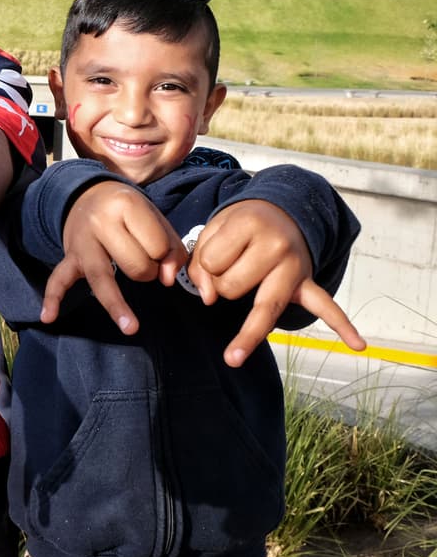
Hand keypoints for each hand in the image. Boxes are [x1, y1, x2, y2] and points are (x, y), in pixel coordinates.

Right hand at [42, 181, 185, 333]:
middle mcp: (100, 222)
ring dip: (118, 305)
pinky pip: (58, 279)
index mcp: (125, 206)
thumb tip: (166, 279)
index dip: (164, 254)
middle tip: (143, 261)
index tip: (158, 249)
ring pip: (102, 277)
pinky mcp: (69, 257)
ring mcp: (82, 242)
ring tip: (131, 328)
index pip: (156, 245)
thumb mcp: (155, 216)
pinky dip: (53, 298)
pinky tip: (49, 317)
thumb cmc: (127, 211)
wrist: (88, 195)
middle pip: (134, 265)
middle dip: (147, 271)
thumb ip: (171, 246)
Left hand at [189, 200, 365, 366]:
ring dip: (244, 317)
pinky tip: (357, 345)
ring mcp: (296, 266)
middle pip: (231, 288)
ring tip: (238, 333)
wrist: (278, 211)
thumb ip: (198, 263)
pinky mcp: (307, 283)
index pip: (212, 262)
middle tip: (231, 267)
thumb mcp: (211, 230)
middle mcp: (277, 245)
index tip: (215, 252)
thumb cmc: (238, 227)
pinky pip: (328, 307)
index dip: (205, 262)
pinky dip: (344, 327)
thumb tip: (210, 299)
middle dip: (221, 284)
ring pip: (263, 309)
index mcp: (250, 224)